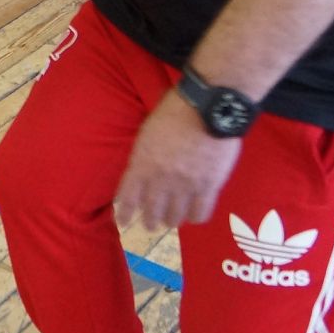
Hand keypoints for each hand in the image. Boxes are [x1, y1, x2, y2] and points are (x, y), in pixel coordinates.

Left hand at [113, 92, 242, 230]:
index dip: (125, 213)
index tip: (124, 223)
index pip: (128, 197)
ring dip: (172, 221)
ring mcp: (185, 185)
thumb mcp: (147, 133)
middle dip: (150, 221)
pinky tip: (194, 216)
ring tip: (172, 222)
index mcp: (142, 164)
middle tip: (151, 224)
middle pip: (152, 211)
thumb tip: (142, 173)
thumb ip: (143, 157)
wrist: (206, 108)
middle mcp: (161, 179)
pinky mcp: (209, 186)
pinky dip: (195, 218)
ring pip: (175, 216)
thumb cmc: (173, 112)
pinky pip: (200, 213)